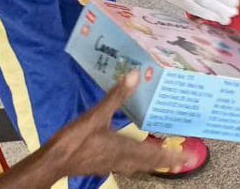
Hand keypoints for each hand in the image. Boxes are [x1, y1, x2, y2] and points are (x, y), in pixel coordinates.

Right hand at [50, 72, 190, 177]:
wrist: (53, 161)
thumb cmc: (74, 140)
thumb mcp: (95, 115)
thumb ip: (116, 97)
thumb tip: (134, 75)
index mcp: (123, 148)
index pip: (152, 153)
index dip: (169, 155)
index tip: (186, 157)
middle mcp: (121, 159)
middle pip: (148, 162)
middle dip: (166, 161)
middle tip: (184, 162)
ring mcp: (111, 164)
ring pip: (138, 165)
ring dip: (154, 163)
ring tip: (167, 163)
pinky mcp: (102, 165)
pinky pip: (126, 165)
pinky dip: (137, 163)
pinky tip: (135, 160)